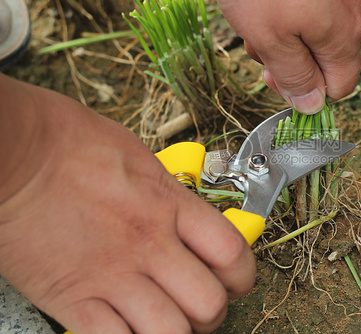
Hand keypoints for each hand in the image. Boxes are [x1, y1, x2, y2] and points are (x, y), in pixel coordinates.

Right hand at [0, 74, 254, 333]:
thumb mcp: (138, 156)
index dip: (243, 276)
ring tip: (166, 324)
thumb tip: (182, 209)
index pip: (233, 254)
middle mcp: (149, 243)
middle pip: (210, 303)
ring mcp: (112, 274)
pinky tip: (127, 332)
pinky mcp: (72, 298)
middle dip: (212, 313)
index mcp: (170, 204)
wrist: (14, 149)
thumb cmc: (68, 140)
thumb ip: (168, 191)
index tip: (235, 280)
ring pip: (172, 333)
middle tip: (198, 306)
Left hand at [211, 0, 360, 113]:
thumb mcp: (271, 37)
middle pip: (322, 59)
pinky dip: (281, 5)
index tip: (275, 80)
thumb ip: (294, 75)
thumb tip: (311, 105)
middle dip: (286, 59)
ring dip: (279, 30)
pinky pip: (307, 2)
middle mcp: (348, 15)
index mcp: (341, 39)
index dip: (307, 94)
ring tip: (253, 9)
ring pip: (310, 29)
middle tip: (257, 41)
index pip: (339, 88)